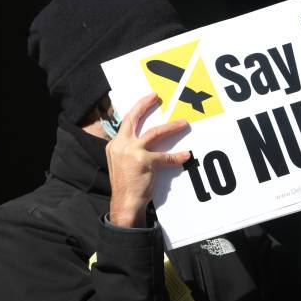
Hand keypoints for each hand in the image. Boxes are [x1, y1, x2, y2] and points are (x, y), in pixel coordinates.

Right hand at [106, 93, 190, 227]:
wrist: (124, 203)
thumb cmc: (126, 185)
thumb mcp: (121, 163)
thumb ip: (130, 149)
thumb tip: (147, 141)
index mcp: (114, 145)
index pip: (126, 122)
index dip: (137, 109)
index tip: (148, 100)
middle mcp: (120, 145)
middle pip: (134, 118)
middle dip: (145, 105)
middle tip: (157, 97)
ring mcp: (131, 152)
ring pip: (155, 133)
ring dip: (171, 127)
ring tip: (183, 123)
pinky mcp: (144, 161)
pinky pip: (165, 156)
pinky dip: (177, 156)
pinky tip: (186, 155)